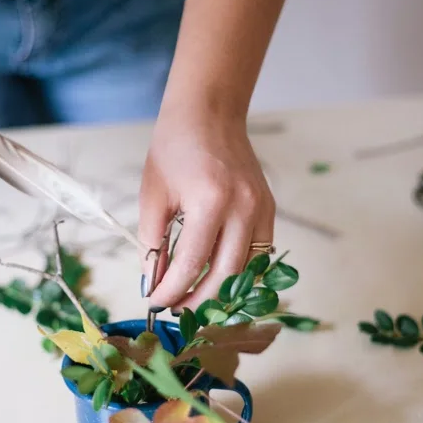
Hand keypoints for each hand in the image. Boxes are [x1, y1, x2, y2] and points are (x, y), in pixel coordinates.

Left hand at [139, 104, 274, 309]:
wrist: (208, 114)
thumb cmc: (174, 148)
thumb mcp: (153, 195)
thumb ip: (153, 242)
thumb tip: (154, 281)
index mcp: (211, 201)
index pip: (192, 264)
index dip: (172, 290)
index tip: (155, 302)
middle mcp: (243, 207)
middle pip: (226, 276)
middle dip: (198, 300)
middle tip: (175, 308)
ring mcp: (262, 208)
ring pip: (247, 270)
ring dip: (221, 291)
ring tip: (194, 297)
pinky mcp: (269, 208)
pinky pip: (259, 253)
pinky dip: (239, 270)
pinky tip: (216, 274)